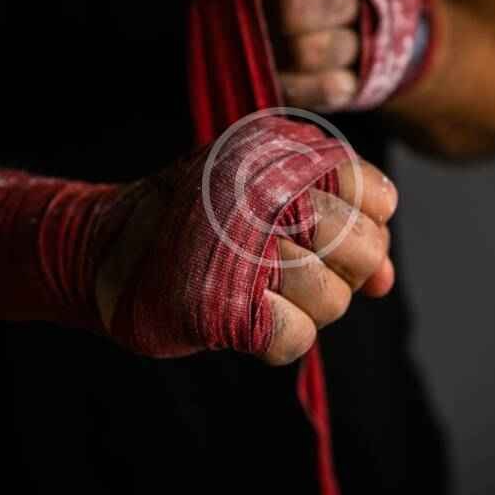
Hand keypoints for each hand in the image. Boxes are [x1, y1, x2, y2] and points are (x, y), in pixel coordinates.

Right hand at [96, 139, 396, 365]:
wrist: (109, 245)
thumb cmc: (200, 221)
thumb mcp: (268, 199)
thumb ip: (338, 228)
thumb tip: (386, 283)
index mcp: (282, 155)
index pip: (376, 193)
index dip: (369, 223)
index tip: (333, 234)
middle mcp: (265, 194)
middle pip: (362, 248)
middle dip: (346, 268)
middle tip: (300, 264)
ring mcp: (242, 250)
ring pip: (332, 300)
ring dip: (306, 306)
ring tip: (266, 287)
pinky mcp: (221, 306)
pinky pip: (296, 338)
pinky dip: (278, 335)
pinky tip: (250, 312)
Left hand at [191, 0, 360, 111]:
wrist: (349, 18)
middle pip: (297, 9)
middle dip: (257, 21)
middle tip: (241, 27)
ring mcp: (359, 43)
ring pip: (310, 52)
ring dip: (270, 56)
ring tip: (253, 53)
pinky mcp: (357, 82)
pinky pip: (326, 89)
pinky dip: (291, 87)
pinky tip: (273, 78)